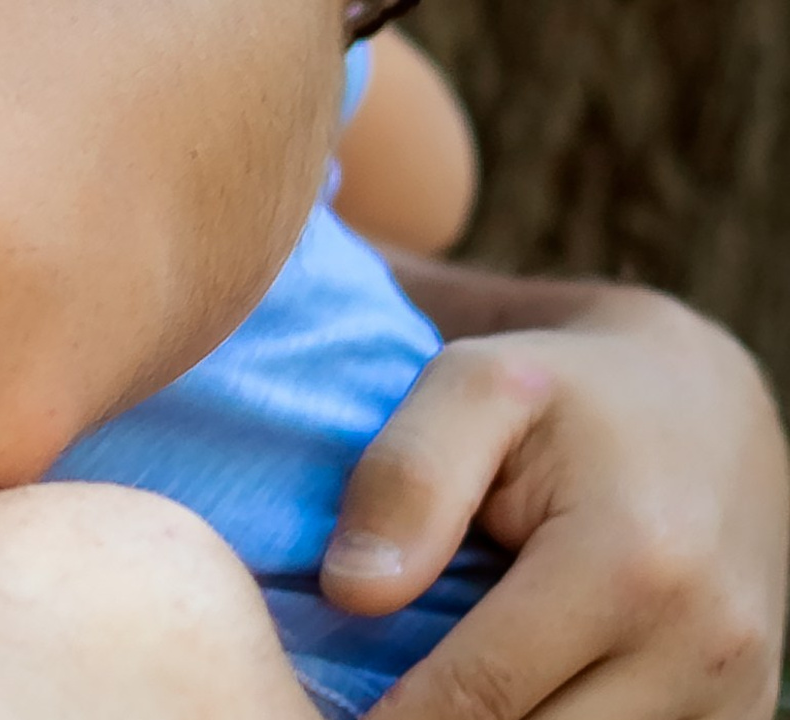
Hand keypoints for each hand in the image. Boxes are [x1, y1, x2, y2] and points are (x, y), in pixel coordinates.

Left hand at [323, 283, 786, 718]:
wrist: (705, 402)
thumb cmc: (564, 388)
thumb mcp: (471, 384)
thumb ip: (407, 476)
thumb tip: (350, 592)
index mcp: (631, 563)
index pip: (484, 693)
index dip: (393, 717)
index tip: (326, 717)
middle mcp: (705, 648)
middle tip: (366, 708)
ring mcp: (737, 696)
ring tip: (430, 698)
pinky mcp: (744, 718)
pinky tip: (505, 701)